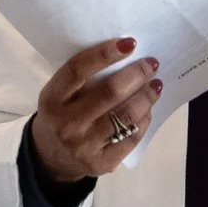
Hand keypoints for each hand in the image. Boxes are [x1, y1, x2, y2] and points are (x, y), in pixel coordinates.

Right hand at [30, 37, 161, 184]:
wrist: (52, 158)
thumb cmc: (61, 115)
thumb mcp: (59, 95)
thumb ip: (83, 79)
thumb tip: (125, 55)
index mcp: (52, 100)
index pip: (78, 70)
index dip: (104, 54)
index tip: (129, 43)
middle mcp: (67, 124)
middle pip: (110, 92)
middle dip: (137, 74)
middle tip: (151, 64)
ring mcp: (85, 146)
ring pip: (127, 116)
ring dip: (147, 96)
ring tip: (155, 85)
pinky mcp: (102, 163)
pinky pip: (132, 136)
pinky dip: (144, 119)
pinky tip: (147, 110)